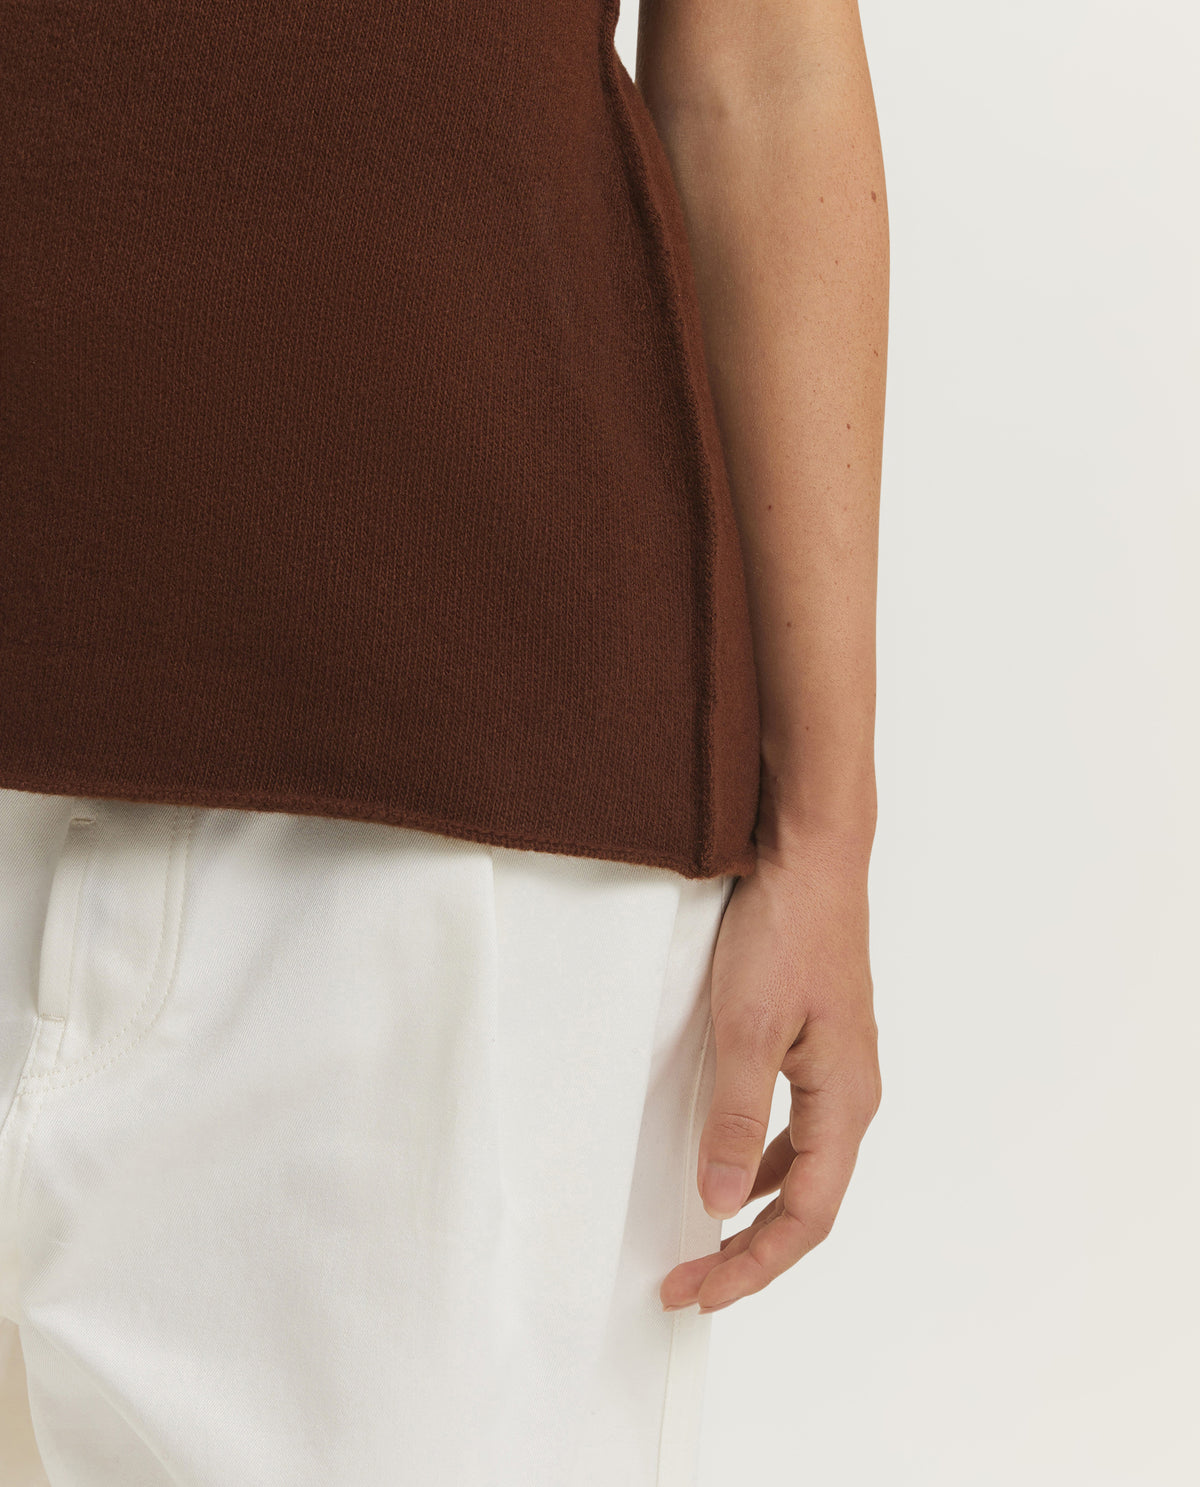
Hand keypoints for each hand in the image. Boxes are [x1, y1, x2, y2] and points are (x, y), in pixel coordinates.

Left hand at [660, 833, 881, 1312]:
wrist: (810, 858)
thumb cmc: (788, 931)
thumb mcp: (747, 1027)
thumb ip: (734, 1117)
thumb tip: (717, 1201)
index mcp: (845, 1101)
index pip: (806, 1216)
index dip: (753, 1265)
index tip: (699, 1291)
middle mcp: (852, 1096)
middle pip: (808, 1203)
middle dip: (750, 1251)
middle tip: (689, 1279)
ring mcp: (838, 1071)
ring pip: (803, 1169)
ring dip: (753, 1210)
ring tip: (703, 1238)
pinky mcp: (818, 1048)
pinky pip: (794, 1128)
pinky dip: (758, 1161)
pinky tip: (725, 1159)